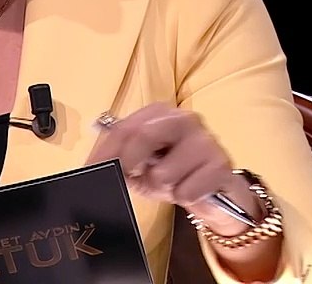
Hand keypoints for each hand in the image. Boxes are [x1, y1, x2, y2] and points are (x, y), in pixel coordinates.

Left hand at [86, 103, 257, 235]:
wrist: (214, 191)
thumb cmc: (173, 174)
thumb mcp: (141, 166)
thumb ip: (121, 160)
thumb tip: (93, 167)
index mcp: (160, 114)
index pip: (124, 128)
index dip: (104, 151)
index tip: (90, 169)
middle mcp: (185, 119)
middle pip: (144, 136)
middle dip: (130, 163)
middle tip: (131, 177)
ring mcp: (205, 141)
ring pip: (164, 172)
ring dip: (160, 187)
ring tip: (170, 184)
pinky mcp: (221, 166)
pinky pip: (186, 191)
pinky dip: (183, 197)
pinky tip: (191, 190)